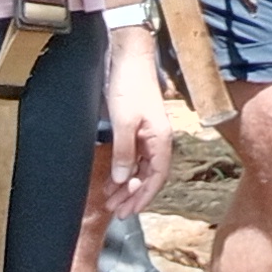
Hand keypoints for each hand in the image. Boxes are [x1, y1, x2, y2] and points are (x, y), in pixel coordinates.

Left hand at [102, 33, 170, 216]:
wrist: (130, 60)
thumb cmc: (129, 88)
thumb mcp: (124, 122)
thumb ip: (124, 152)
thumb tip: (121, 179)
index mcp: (161, 140)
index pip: (156, 177)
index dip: (143, 196)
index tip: (128, 211)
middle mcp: (159, 140)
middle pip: (150, 176)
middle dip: (133, 195)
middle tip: (116, 211)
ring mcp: (150, 136)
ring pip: (142, 169)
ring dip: (128, 185)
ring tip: (111, 200)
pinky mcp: (139, 130)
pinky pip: (136, 158)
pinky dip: (125, 172)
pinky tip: (113, 179)